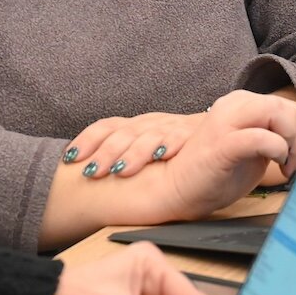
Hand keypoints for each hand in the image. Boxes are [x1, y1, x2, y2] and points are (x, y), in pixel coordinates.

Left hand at [63, 111, 206, 179]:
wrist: (226, 125)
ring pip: (148, 136)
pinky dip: (171, 144)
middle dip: (106, 153)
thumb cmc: (180, 143)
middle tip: (92, 172)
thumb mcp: (149, 144)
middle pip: (123, 133)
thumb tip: (89, 170)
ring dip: (134, 153)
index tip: (69, 159)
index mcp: (136, 125)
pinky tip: (162, 154)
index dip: (86, 141)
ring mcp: (172, 125)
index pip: (105, 127)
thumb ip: (125, 153)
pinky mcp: (195, 132)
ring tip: (121, 170)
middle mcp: (151, 122)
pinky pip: (182, 137)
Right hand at [159, 90, 295, 220]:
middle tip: (292, 164)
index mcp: (240, 104)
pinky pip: (261, 137)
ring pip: (276, 112)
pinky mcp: (222, 144)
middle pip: (284, 106)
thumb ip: (280, 130)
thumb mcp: (256, 149)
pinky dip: (276, 150)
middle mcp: (232, 105)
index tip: (294, 157)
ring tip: (285, 165)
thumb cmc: (216, 172)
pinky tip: (275, 166)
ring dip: (290, 141)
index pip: (286, 104)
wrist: (179, 189)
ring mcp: (226, 122)